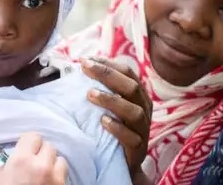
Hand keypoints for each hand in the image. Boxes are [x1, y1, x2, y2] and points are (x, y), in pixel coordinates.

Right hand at [0, 133, 67, 184]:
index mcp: (21, 160)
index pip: (33, 136)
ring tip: (44, 171)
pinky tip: (50, 179)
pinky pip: (65, 173)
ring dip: (53, 162)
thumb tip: (10, 164)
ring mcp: (56, 177)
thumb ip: (6, 168)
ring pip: (60, 158)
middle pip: (48, 145)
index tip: (25, 147)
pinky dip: (58, 174)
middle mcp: (41, 165)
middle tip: (34, 161)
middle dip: (41, 151)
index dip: (29, 142)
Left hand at [81, 57, 152, 175]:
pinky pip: (132, 138)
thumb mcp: (107, 105)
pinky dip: (118, 128)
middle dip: (108, 74)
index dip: (108, 64)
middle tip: (85, 68)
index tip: (86, 59)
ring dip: (111, 100)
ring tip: (90, 94)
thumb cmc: (111, 129)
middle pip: (131, 87)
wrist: (121, 163)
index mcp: (138, 95)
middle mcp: (144, 109)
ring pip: (134, 111)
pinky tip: (103, 122)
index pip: (128, 73)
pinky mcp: (138, 149)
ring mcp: (142, 129)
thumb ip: (99, 87)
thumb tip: (78, 66)